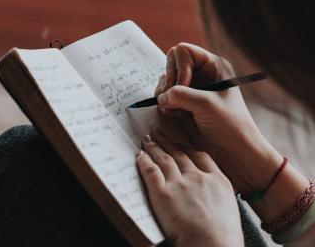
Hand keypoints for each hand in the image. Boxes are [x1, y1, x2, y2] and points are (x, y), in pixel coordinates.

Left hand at [137, 129, 243, 246]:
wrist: (213, 246)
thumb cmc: (223, 236)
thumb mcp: (230, 206)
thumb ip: (218, 192)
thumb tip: (209, 192)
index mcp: (217, 179)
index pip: (200, 155)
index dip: (186, 147)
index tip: (179, 143)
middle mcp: (198, 177)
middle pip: (179, 154)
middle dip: (167, 142)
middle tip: (158, 134)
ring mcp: (180, 184)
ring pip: (164, 159)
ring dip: (154, 147)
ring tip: (148, 140)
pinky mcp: (163, 194)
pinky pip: (151, 171)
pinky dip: (144, 161)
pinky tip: (140, 155)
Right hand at [155, 43, 282, 194]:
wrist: (233, 151)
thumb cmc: (229, 124)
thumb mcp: (206, 104)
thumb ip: (180, 94)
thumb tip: (162, 96)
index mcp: (213, 66)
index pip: (183, 51)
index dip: (179, 68)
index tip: (184, 87)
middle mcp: (201, 74)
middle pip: (170, 64)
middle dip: (169, 82)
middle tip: (175, 99)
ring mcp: (191, 89)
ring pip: (165, 82)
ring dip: (166, 96)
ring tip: (178, 111)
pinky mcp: (183, 104)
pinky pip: (164, 97)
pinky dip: (166, 105)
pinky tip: (178, 116)